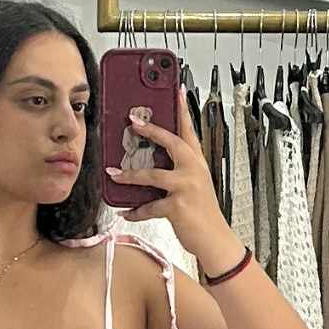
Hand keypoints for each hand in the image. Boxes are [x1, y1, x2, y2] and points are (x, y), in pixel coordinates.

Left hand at [105, 86, 242, 272]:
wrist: (215, 239)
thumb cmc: (203, 213)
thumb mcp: (195, 185)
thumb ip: (178, 171)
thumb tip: (151, 164)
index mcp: (197, 162)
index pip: (189, 130)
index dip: (182, 110)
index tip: (176, 89)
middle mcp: (193, 170)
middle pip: (170, 142)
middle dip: (149, 130)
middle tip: (132, 121)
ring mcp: (186, 187)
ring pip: (152, 175)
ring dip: (129, 175)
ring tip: (113, 174)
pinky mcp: (177, 206)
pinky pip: (149, 207)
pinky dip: (136, 212)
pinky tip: (126, 213)